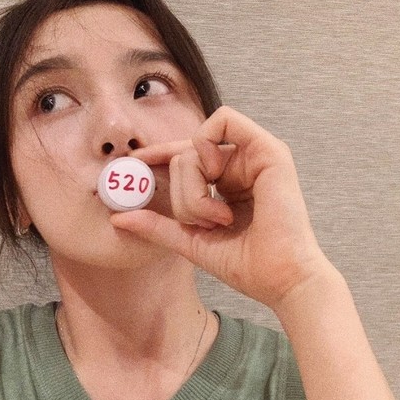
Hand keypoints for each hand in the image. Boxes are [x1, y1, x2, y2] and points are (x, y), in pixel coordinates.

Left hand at [111, 105, 329, 310]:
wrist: (281, 279)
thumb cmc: (248, 266)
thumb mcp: (191, 242)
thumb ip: (158, 227)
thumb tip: (118, 218)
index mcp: (227, 184)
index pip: (185, 159)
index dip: (157, 158)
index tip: (133, 166)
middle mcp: (241, 165)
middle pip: (182, 157)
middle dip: (183, 197)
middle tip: (207, 223)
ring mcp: (255, 155)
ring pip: (194, 145)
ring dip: (195, 189)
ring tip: (220, 217)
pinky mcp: (268, 149)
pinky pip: (223, 120)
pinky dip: (208, 148)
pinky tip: (219, 180)